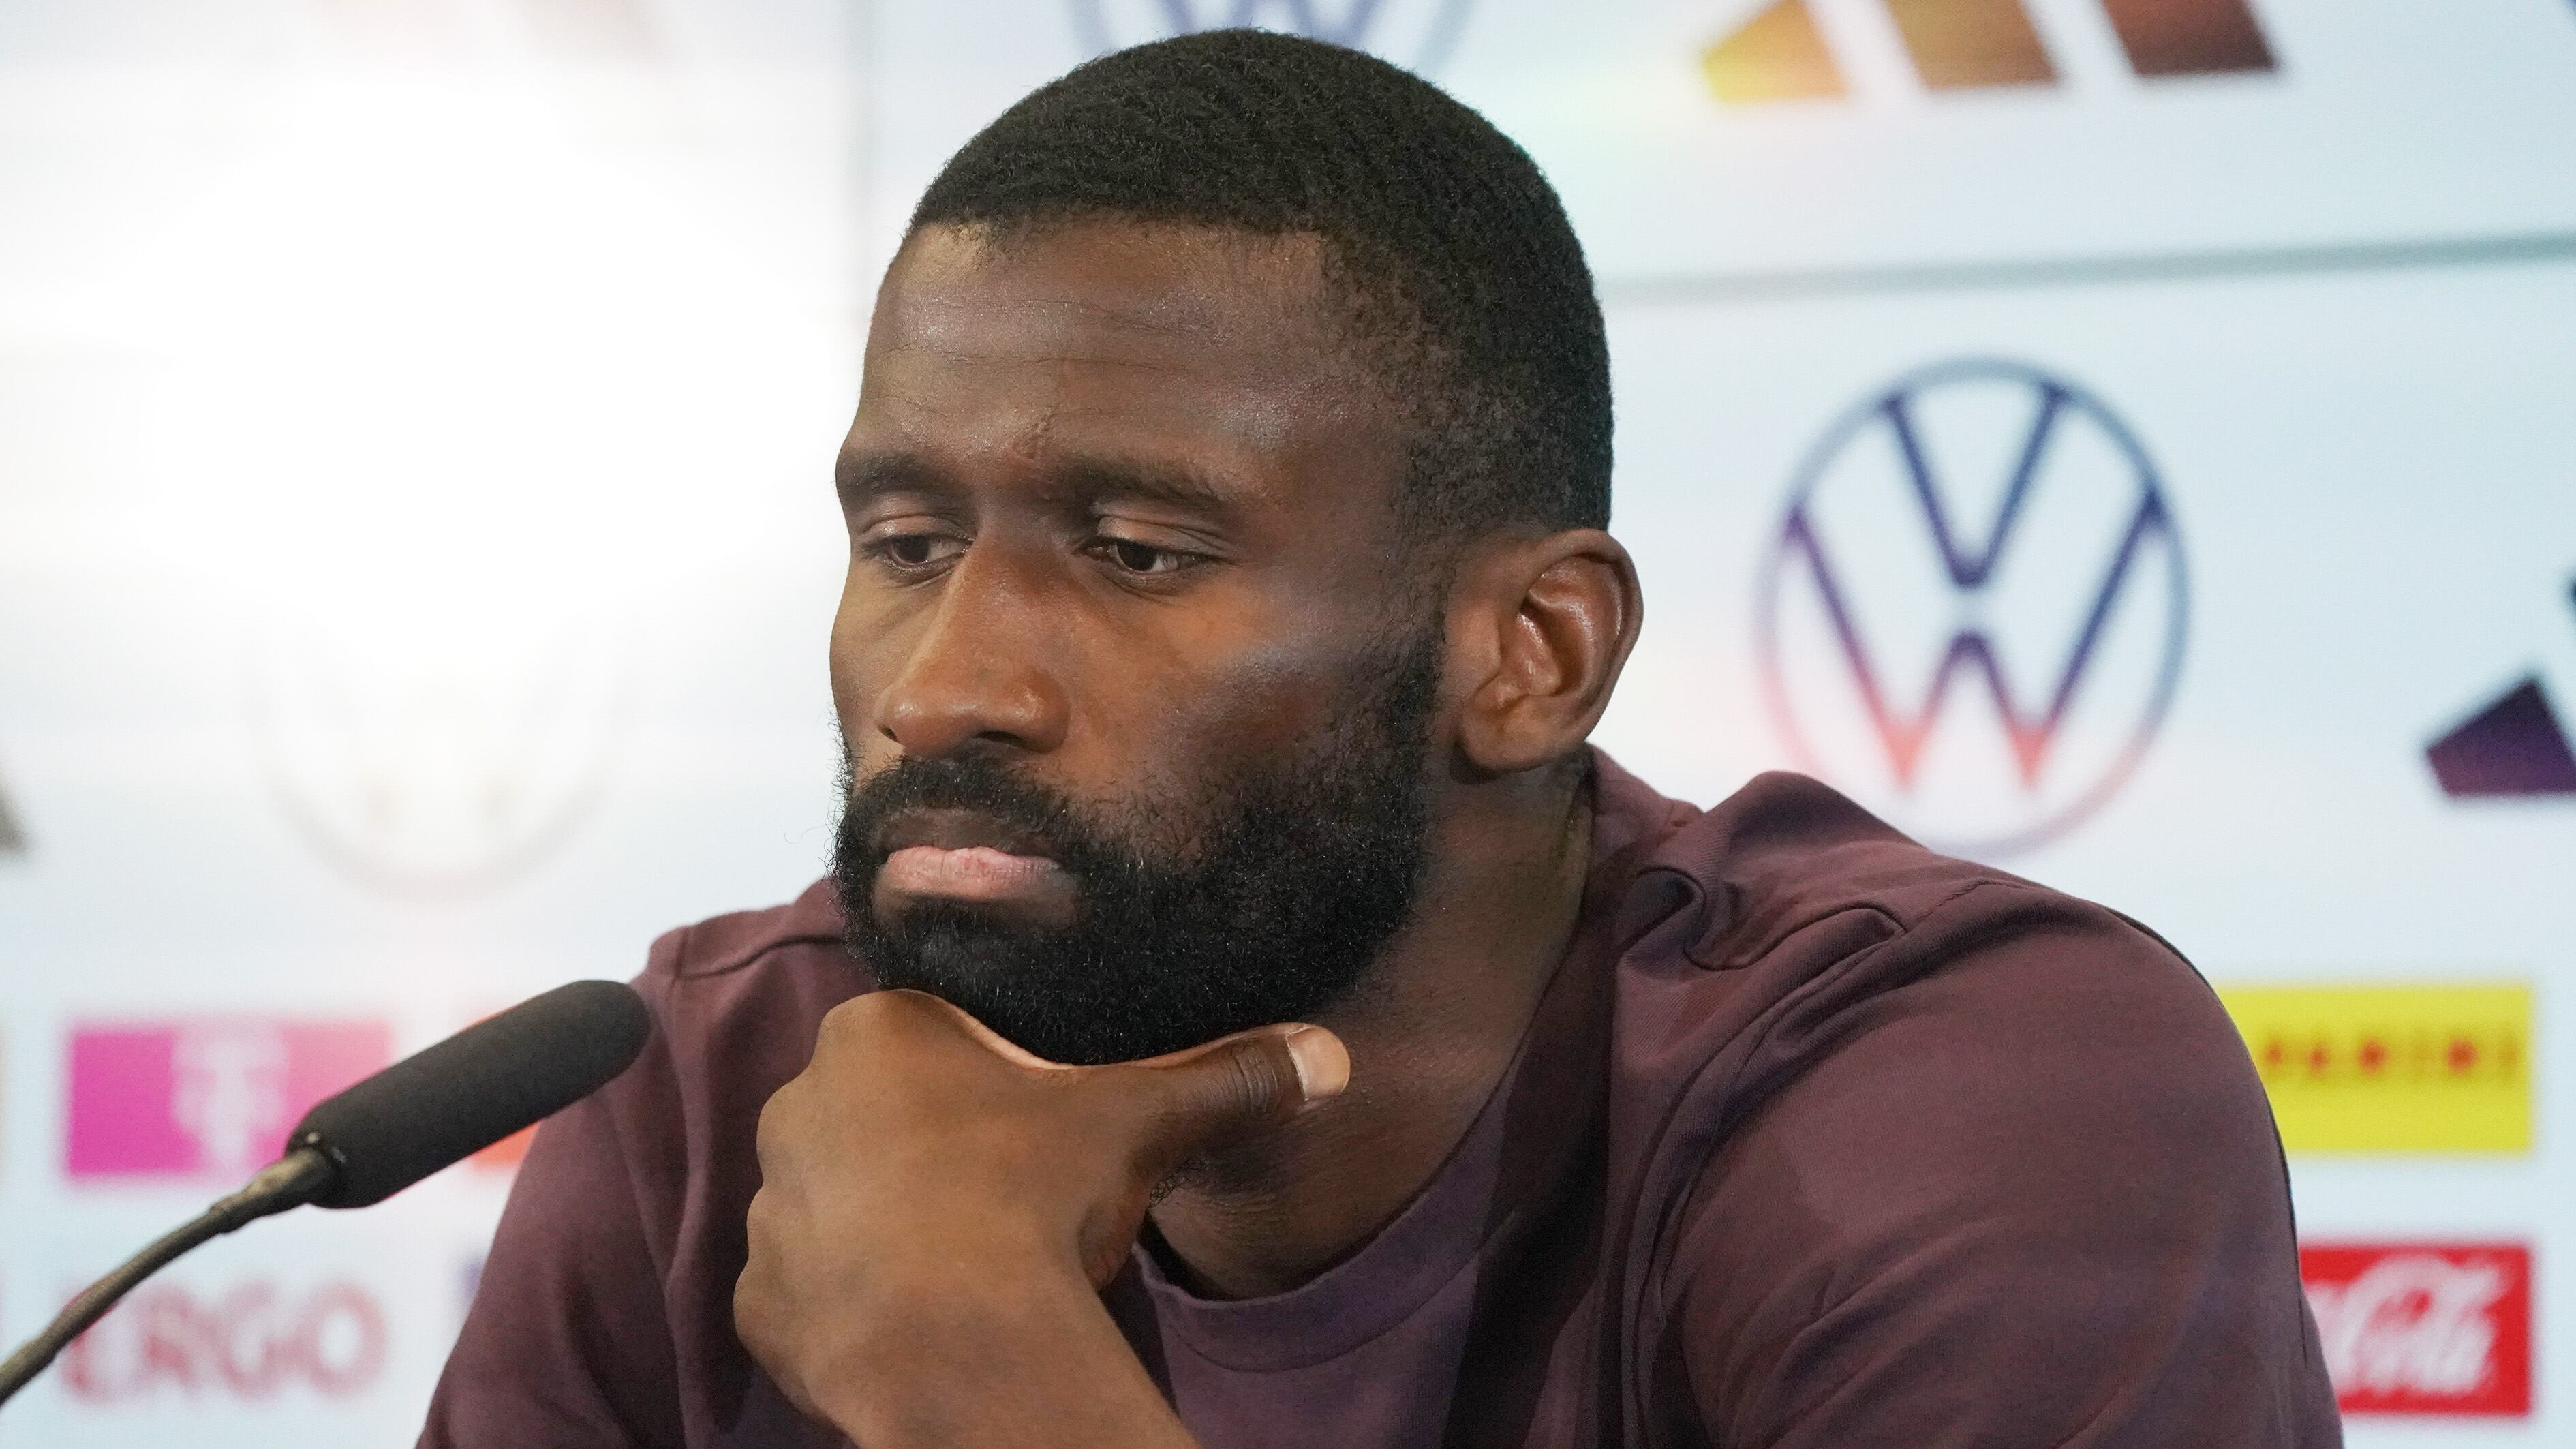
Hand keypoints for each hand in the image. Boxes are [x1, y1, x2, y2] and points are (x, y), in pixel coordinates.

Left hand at [735, 990, 1349, 1440]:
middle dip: (941, 1155)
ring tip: (971, 1269)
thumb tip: (1325, 1054)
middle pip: (883, 1119)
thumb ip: (1225, 1077)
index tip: (1042, 1132)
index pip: (938, 1039)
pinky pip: (810, 1292)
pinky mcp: (758, 1302)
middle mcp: (797, 1105)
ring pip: (843, 1206)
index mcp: (876, 1033)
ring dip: (894, 1230)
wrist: (961, 1344)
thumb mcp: (1143, 1120)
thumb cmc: (1035, 1200)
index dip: (997, 1084)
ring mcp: (769, 1209)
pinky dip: (858, 1307)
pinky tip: (921, 1320)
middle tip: (1015, 1201)